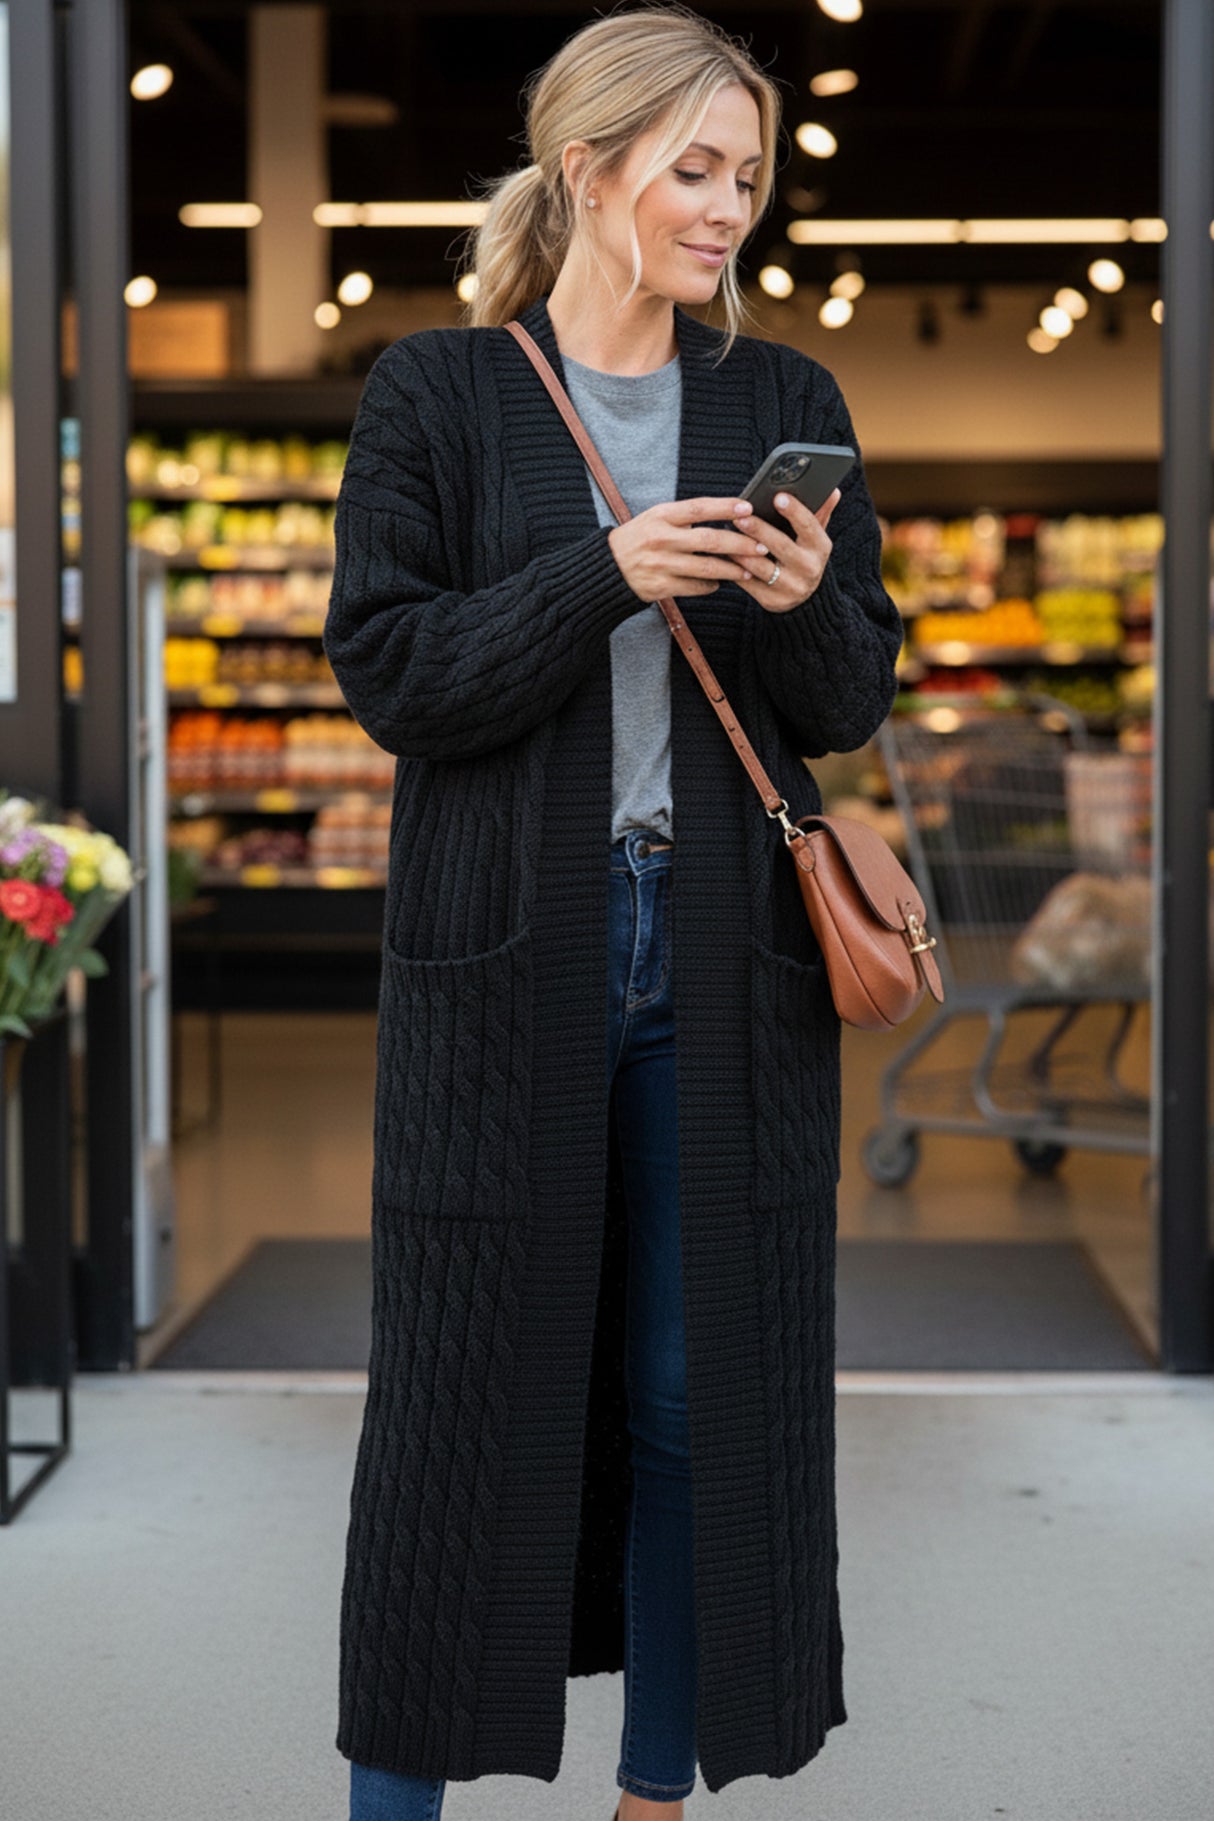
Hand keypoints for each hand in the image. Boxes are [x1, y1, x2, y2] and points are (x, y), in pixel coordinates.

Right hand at [607, 494, 803, 603]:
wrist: (609, 567)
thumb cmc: (639, 538)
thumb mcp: (655, 517)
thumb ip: (686, 516)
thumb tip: (727, 515)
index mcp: (661, 516)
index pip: (699, 508)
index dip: (725, 507)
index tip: (748, 508)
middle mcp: (661, 539)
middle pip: (709, 540)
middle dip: (739, 544)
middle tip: (760, 546)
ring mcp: (662, 564)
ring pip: (707, 568)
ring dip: (732, 570)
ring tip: (748, 570)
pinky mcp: (661, 586)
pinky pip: (695, 587)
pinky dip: (711, 585)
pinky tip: (720, 582)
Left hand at [731, 487, 842, 611]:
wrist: (804, 601)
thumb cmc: (804, 557)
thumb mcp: (815, 538)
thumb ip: (820, 513)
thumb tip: (833, 490)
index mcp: (820, 548)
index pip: (810, 526)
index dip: (794, 511)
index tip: (778, 496)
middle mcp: (808, 569)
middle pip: (781, 546)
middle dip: (759, 530)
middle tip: (740, 516)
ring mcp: (790, 587)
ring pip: (761, 567)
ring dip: (741, 550)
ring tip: (725, 534)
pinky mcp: (771, 600)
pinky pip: (748, 583)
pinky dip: (734, 568)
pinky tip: (722, 554)